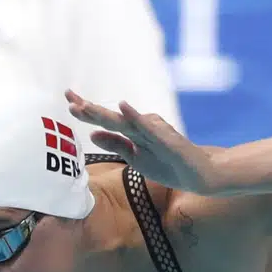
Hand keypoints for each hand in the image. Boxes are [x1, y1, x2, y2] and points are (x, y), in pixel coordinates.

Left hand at [66, 91, 218, 193]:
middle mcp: (142, 128)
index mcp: (134, 134)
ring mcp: (156, 133)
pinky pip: (148, 129)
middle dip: (90, 109)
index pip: (107, 121)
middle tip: (68, 96)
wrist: (203, 174)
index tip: (68, 100)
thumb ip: (117, 146)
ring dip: (104, 114)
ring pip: (125, 122)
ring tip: (84, 106)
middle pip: (112, 118)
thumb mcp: (137, 159)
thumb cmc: (171, 165)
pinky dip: (134, 117)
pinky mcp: (168, 141)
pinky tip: (122, 107)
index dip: (88, 111)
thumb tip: (91, 135)